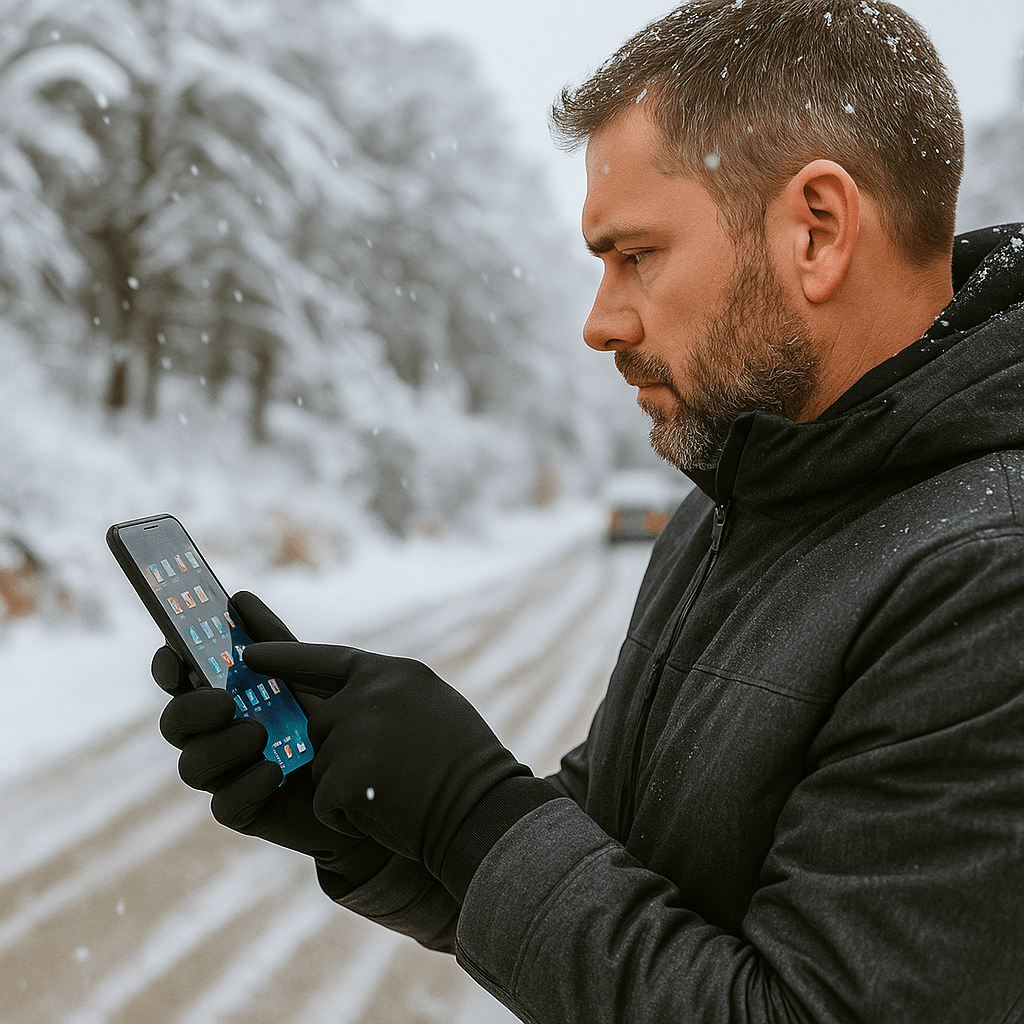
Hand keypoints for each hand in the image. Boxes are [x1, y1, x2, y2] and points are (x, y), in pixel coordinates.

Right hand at [153, 591, 390, 893]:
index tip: (173, 654)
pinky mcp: (246, 811)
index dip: (168, 667)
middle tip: (225, 701)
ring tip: (260, 733)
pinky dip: (246, 784)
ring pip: (192, 764)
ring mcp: (228, 775)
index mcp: (226, 696)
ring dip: (222, 746)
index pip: (180, 680)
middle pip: (175, 723)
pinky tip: (274, 771)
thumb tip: (240, 598)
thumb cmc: (334, 719)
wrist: (372, 780)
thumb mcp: (310, 673)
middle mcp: (217, 735)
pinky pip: (224, 805)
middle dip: (192, 709)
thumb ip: (274, 641)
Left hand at [243, 642, 556, 898]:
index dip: (285, 656)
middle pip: (321, 722)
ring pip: (322, 764)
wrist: (484, 813)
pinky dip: (348, 814)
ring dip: (350, 785)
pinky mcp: (339, 777)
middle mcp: (368, 695)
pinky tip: (387, 811)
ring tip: (399, 790)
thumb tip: (343, 701)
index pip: (327, 659)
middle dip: (342, 750)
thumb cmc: (469, 765)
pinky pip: (324, 800)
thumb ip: (387, 695)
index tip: (249, 652)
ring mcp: (351, 734)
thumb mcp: (434, 706)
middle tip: (393, 770)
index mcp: (393, 673)